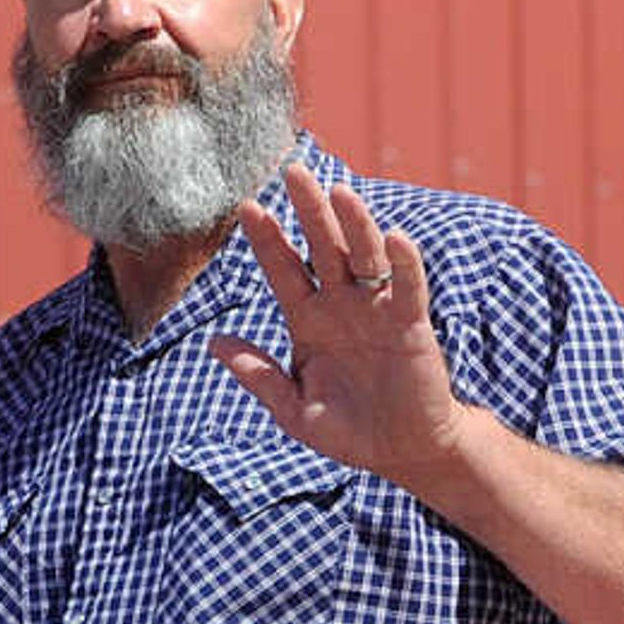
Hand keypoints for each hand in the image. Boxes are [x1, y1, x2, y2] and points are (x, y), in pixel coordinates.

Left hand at [209, 158, 464, 488]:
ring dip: (353, 224)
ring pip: (363, 256)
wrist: (401, 452)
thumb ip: (258, 375)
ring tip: (339, 192)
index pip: (282, 270)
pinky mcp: (410, 324)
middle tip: (293, 172)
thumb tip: (213, 343)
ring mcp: (376, 310)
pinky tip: (395, 237)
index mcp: (307, 320)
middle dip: (308, 211)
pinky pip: (407, 287)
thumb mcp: (293, 410)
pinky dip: (404, 263)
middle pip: (322, 247)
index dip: (266, 240)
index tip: (246, 207)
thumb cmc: (348, 431)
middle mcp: (341, 305)